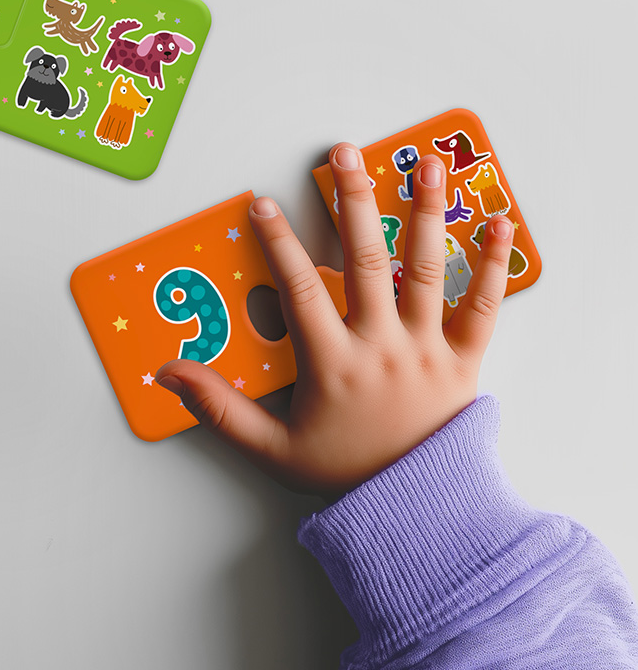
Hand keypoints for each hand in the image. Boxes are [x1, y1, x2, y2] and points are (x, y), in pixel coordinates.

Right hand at [154, 144, 514, 501]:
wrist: (416, 515)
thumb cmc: (346, 477)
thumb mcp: (272, 449)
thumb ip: (219, 409)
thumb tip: (169, 373)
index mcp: (333, 363)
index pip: (299, 288)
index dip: (278, 242)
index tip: (262, 203)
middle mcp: (380, 345)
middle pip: (364, 260)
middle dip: (352, 201)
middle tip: (343, 154)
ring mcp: (426, 349)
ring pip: (425, 269)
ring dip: (425, 213)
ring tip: (427, 165)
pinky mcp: (463, 360)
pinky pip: (483, 308)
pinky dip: (492, 266)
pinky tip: (499, 225)